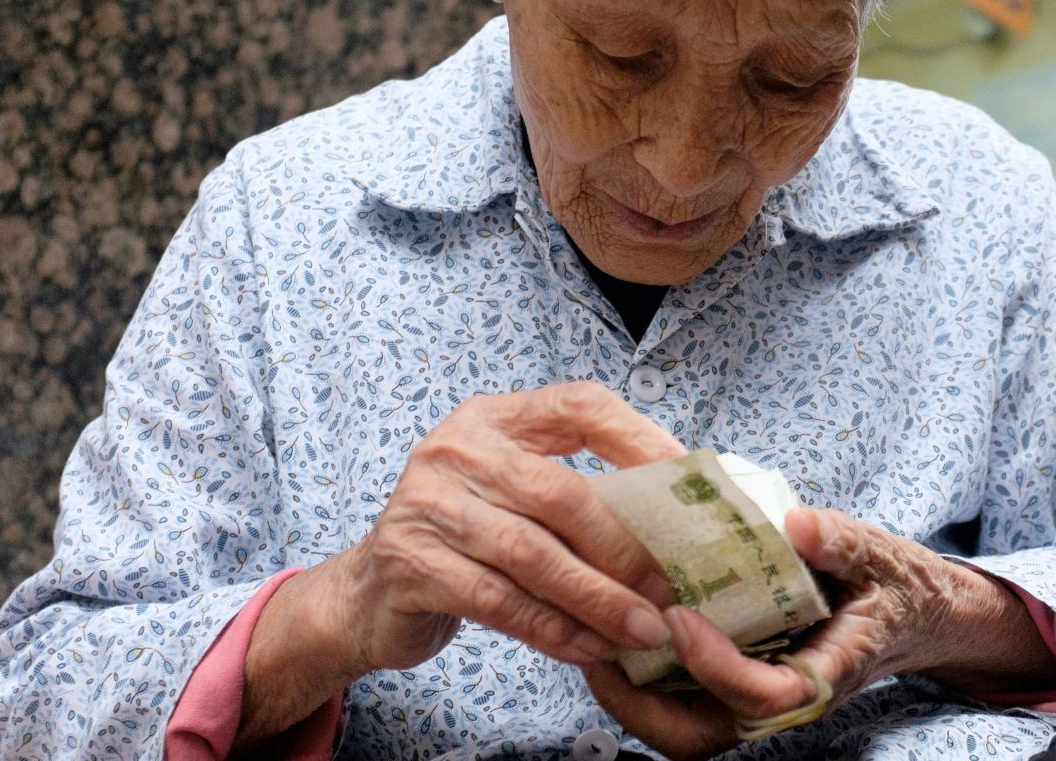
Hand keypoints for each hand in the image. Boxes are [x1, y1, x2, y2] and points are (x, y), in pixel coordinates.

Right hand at [236, 382, 685, 745]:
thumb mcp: (512, 493)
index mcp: (494, 418)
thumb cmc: (465, 539)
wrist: (369, 594)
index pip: (579, 405)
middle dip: (624, 547)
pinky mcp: (411, 565)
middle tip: (669, 589)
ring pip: (532, 555)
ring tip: (641, 629)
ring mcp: (426, 505)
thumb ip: (577, 490)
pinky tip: (589, 649)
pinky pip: (499, 602)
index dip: (639, 437)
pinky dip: (552, 630)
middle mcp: (456, 450)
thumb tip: (677, 515)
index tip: (686, 480)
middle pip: (560, 492)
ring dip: (596, 598)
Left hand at [582, 508, 1055, 759]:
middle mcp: (782, 699)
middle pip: (701, 735)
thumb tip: (796, 525)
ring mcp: (755, 698)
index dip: (713, 666)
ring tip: (588, 639)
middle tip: (596, 645)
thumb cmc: (896, 585)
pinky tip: (613, 630)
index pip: (759, 696)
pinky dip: (640, 680)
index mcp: (823, 675)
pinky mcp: (737, 684)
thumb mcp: (880, 554)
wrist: (916, 616)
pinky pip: (680, 701)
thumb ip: (840, 541)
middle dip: (640, 705)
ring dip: (629, 695)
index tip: (675, 616)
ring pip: (681, 727)